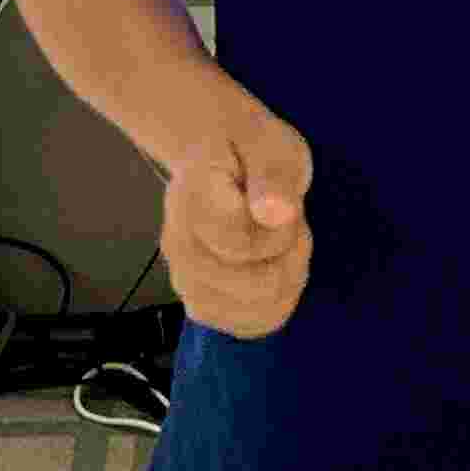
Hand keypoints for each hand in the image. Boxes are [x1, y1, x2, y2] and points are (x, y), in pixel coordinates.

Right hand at [162, 95, 314, 339]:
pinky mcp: (202, 305)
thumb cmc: (248, 148)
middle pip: (257, 286)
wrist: (217, 158)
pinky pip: (255, 325)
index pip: (242, 246)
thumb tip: (275, 213)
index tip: (281, 202)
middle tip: (286, 219)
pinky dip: (280, 302)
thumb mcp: (272, 145)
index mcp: (191, 200)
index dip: (281, 231)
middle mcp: (178, 247)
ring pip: (259, 311)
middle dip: (291, 255)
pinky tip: (275, 267)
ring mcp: (185, 281)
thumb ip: (274, 176)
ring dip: (289, 278)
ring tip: (279, 239)